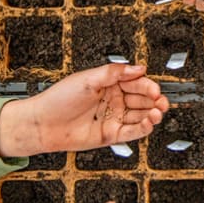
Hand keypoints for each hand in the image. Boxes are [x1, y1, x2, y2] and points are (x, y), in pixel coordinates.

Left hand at [0, 64, 169, 157]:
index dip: (147, 86)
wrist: (42, 124)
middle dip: (154, 100)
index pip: (135, 83)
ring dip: (152, 114)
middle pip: (142, 99)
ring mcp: (113, 118)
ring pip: (140, 115)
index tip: (155, 89)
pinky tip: (149, 122)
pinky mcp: (111, 134)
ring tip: (157, 112)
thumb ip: (114, 72)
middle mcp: (113, 100)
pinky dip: (144, 127)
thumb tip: (137, 68)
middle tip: (161, 102)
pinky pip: (133, 132)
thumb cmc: (58, 100)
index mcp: (109, 84)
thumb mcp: (87, 79)